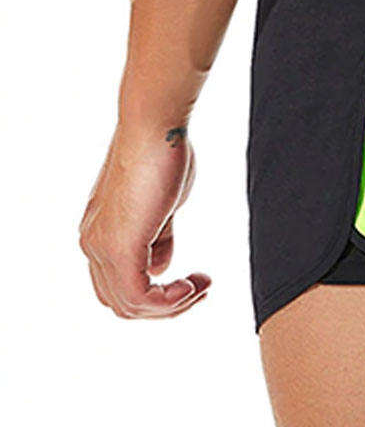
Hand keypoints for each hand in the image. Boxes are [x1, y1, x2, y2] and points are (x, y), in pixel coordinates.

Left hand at [79, 125, 210, 318]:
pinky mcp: (120, 246)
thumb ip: (159, 236)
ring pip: (130, 305)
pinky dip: (169, 301)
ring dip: (172, 305)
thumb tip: (161, 265)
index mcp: (100, 232)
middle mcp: (93, 243)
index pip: (119, 285)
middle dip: (166, 306)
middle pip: (122, 302)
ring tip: (201, 287)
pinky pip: (140, 296)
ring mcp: (103, 247)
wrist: (155, 127)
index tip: (193, 281)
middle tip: (201, 289)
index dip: (157, 293)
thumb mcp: (162, 204)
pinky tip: (192, 286)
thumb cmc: (162, 152)